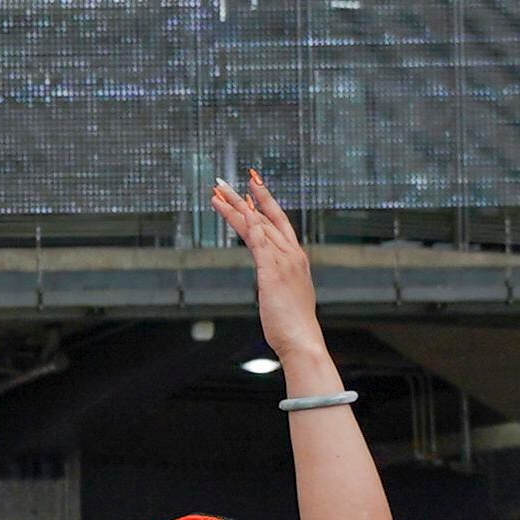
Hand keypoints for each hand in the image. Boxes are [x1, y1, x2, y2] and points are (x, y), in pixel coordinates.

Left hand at [211, 168, 328, 375]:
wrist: (302, 338)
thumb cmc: (291, 323)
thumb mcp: (285, 294)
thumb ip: (278, 280)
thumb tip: (270, 278)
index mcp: (295, 258)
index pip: (278, 222)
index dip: (264, 203)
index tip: (252, 186)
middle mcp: (292, 254)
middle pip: (266, 217)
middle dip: (247, 197)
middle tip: (226, 180)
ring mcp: (284, 262)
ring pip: (258, 226)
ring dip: (237, 208)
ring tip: (218, 192)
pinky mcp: (272, 273)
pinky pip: (259, 244)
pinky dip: (250, 226)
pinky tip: (239, 213)